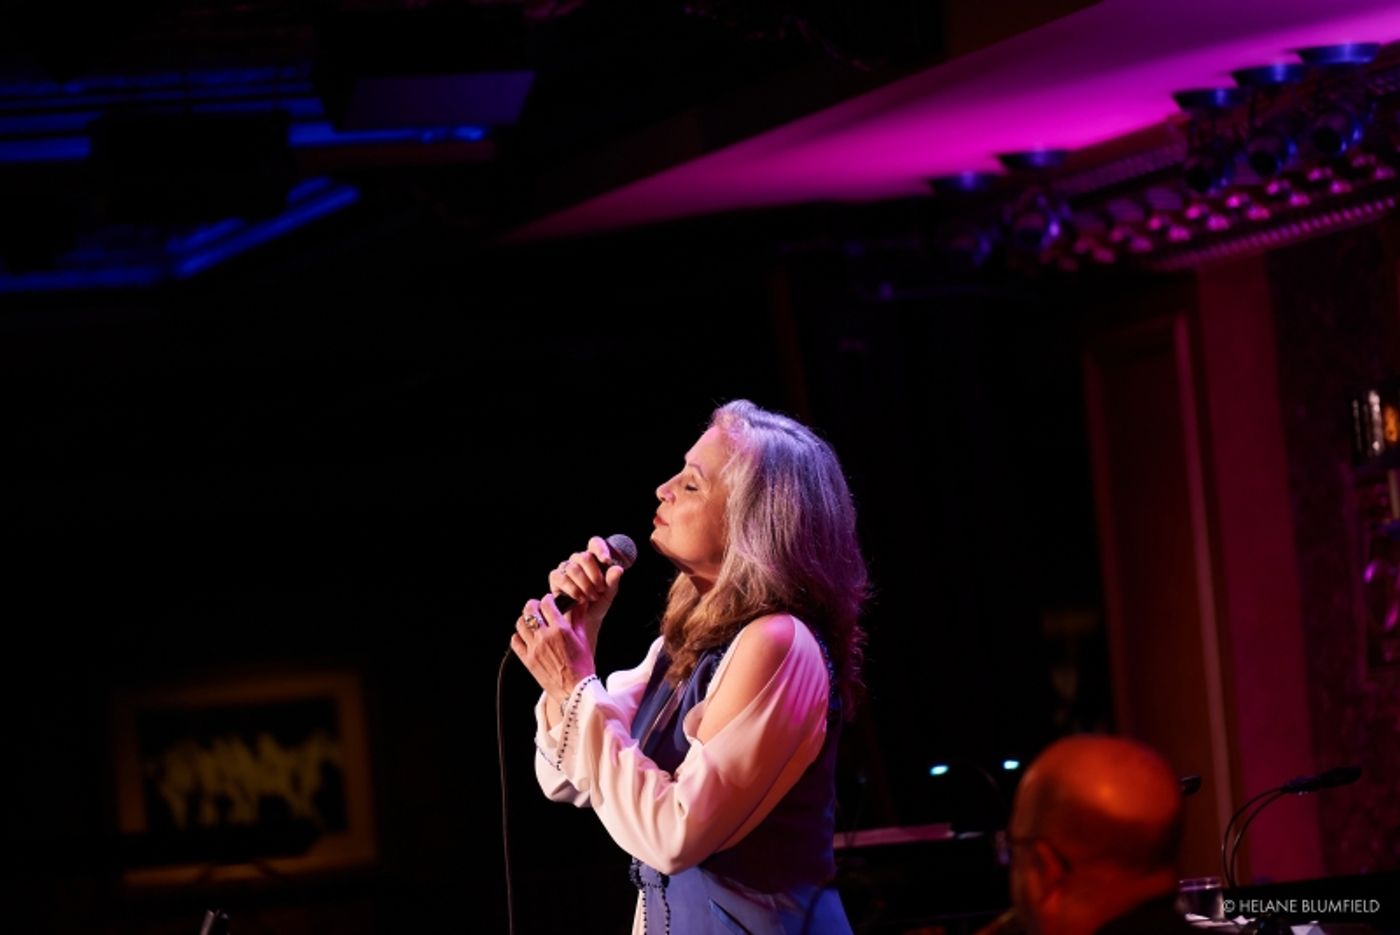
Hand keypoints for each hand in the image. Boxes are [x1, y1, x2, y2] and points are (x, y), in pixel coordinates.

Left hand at [511, 594, 596, 708]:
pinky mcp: (527, 660)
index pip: (547, 604)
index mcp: (560, 630)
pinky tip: (526, 637)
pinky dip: (519, 636)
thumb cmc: (582, 667)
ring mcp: (534, 648)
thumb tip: (579, 604)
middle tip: (537, 607)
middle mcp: (545, 637)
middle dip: (533, 605)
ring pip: (520, 624)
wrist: (575, 690)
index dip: (547, 599)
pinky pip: (515, 642)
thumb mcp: (583, 640)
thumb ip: (578, 619)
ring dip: (525, 619)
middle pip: (530, 610)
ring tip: (531, 621)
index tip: (549, 601)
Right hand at [547, 536, 624, 651]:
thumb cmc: (598, 603)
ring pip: (573, 568)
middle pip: (584, 557)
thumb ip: (613, 581)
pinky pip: (562, 578)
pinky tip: (579, 598)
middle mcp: (578, 560)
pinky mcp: (555, 577)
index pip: (595, 543)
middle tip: (600, 590)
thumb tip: (618, 569)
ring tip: (591, 597)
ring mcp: (566, 568)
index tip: (607, 561)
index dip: (600, 549)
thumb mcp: (609, 593)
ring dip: (585, 585)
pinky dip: (573, 590)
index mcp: (594, 559)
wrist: (585, 620)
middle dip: (594, 575)